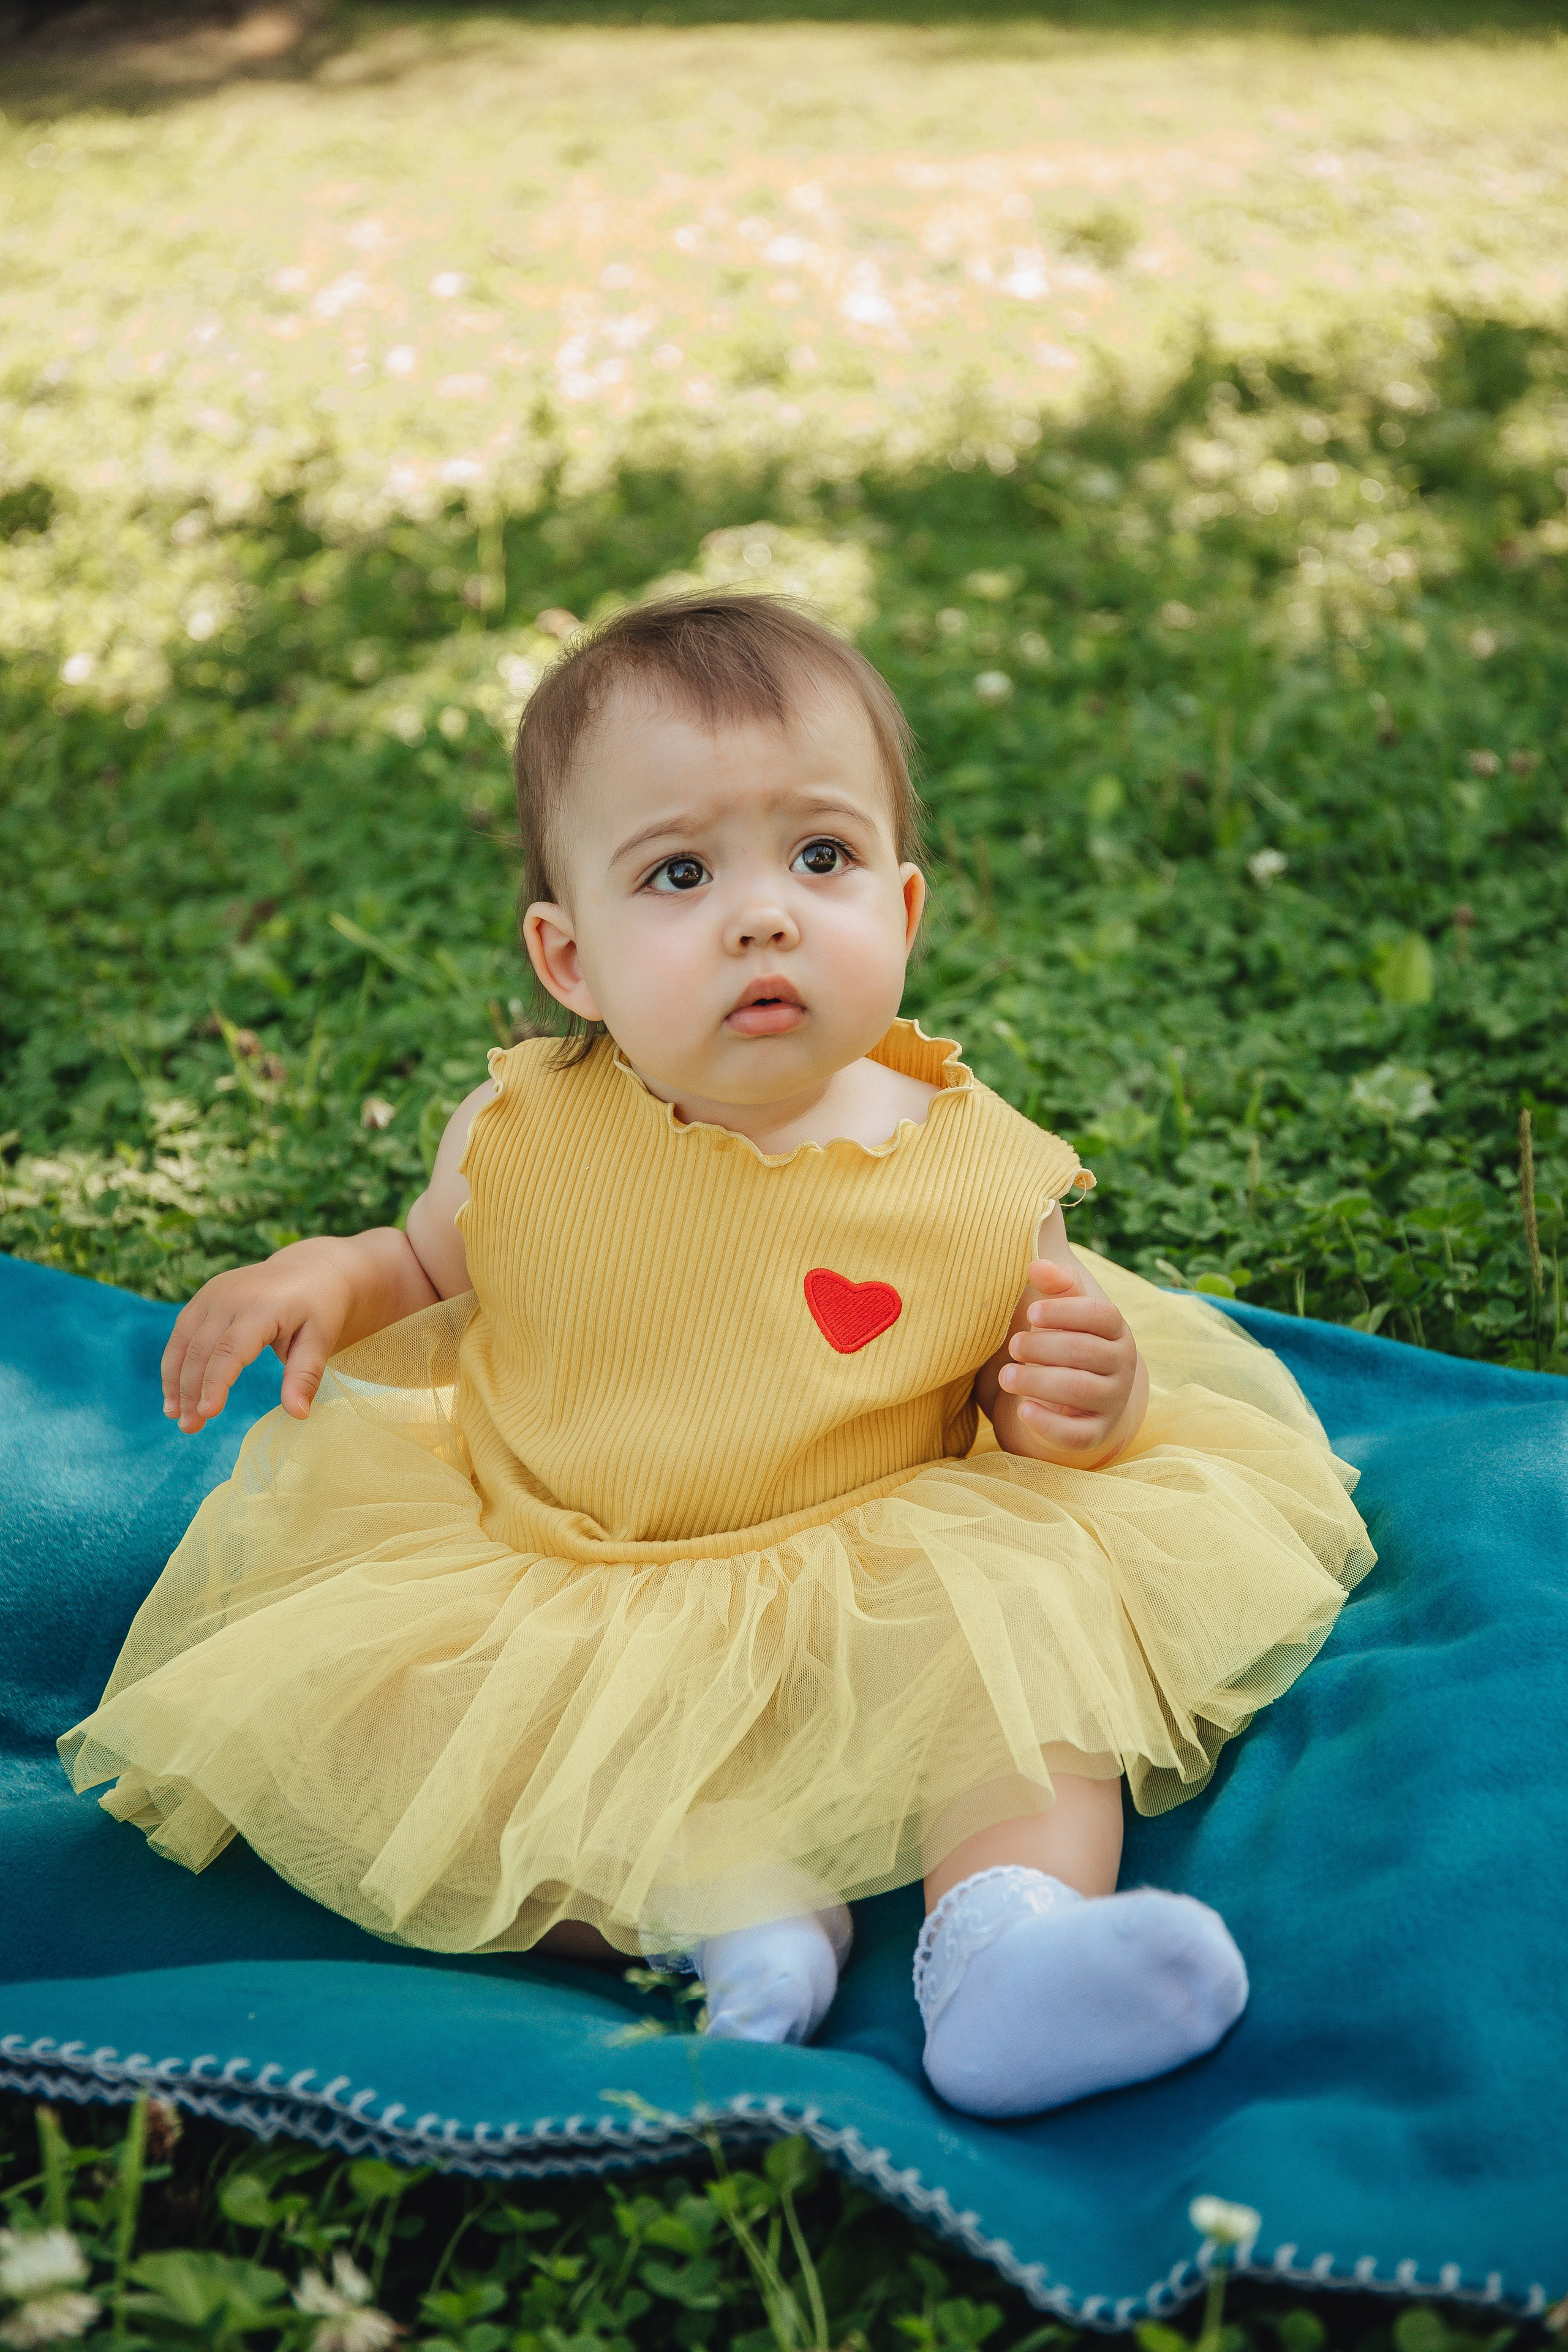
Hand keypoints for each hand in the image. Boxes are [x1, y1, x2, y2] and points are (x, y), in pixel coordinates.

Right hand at [160, 1247, 353, 1433]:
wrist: (311, 1269)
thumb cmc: (319, 1309)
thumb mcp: (321, 1340)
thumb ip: (305, 1376)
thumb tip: (298, 1415)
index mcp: (263, 1306)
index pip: (231, 1350)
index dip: (215, 1383)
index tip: (207, 1414)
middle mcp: (232, 1295)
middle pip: (201, 1349)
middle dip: (191, 1390)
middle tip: (190, 1428)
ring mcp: (214, 1292)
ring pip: (183, 1341)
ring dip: (175, 1380)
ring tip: (176, 1416)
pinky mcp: (205, 1294)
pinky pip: (182, 1331)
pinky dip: (175, 1362)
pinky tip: (175, 1391)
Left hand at [995, 1256, 1141, 1462]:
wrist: (1074, 1393)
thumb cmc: (1063, 1339)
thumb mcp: (1060, 1309)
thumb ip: (1054, 1284)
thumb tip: (1036, 1265)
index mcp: (1117, 1330)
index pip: (1101, 1315)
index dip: (1065, 1311)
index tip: (1031, 1311)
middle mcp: (1122, 1365)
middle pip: (1084, 1352)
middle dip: (1042, 1347)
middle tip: (1012, 1345)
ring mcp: (1112, 1401)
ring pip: (1078, 1390)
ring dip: (1037, 1381)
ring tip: (1006, 1375)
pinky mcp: (1095, 1433)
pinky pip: (1077, 1434)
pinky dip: (1048, 1424)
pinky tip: (1023, 1410)